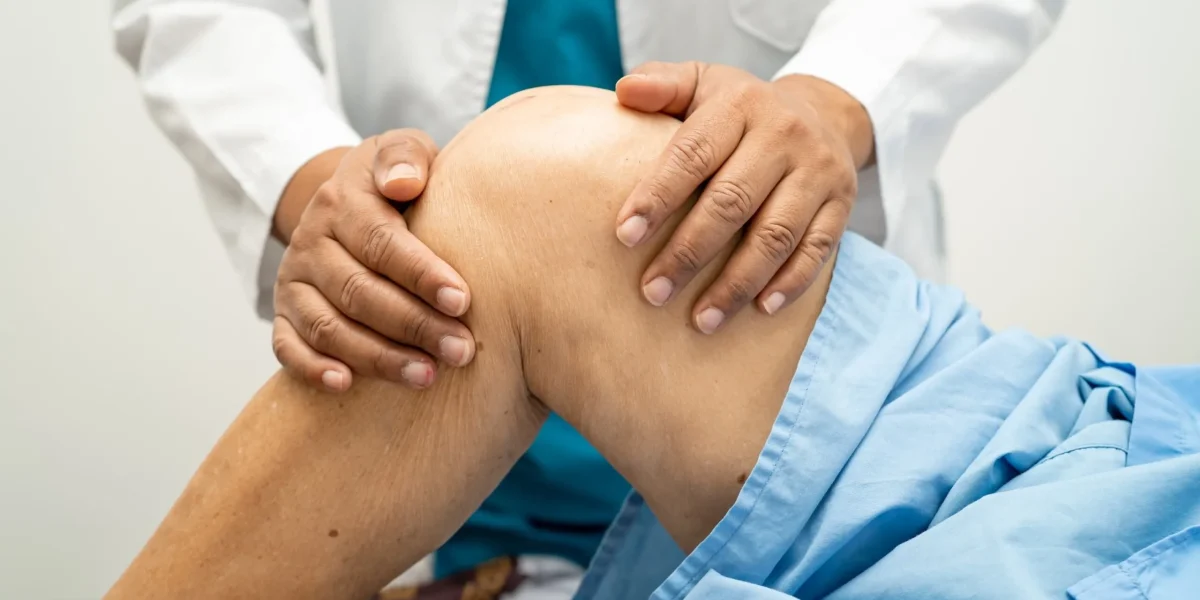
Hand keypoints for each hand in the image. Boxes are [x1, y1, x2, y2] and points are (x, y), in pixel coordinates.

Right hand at [271, 130, 474, 392]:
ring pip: (328, 326)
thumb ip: (406, 157)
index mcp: (343, 202)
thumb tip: (405, 182)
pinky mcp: (284, 314)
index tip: (462, 301)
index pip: (380, 242)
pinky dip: (312, 368)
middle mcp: (312, 243)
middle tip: (461, 350)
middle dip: (413, 325)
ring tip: (427, 377)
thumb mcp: (403, 152)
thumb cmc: (395, 182)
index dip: (420, 274)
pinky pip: (288, 346)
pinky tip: (345, 386)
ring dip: (377, 357)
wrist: (346, 201)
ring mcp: (295, 281)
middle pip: (359, 291)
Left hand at [614, 62, 873, 333]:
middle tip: (653, 292)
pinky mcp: (842, 203)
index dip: (658, 195)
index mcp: (740, 105)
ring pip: (775, 235)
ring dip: (736, 283)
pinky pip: (817, 250)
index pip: (693, 153)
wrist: (822, 112)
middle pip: (732, 201)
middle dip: (689, 252)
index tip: (624, 235)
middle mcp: (784, 135)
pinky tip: (759, 310)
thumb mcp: (703, 83)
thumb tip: (624, 91)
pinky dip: (789, 283)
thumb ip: (663, 85)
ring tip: (701, 320)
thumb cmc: (740, 109)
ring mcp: (818, 171)